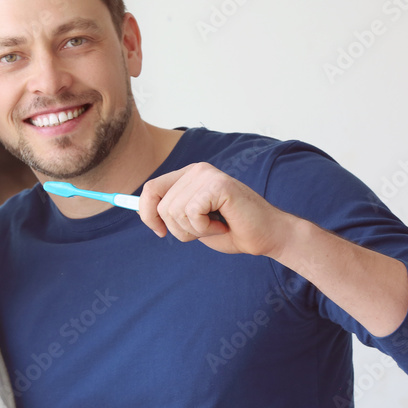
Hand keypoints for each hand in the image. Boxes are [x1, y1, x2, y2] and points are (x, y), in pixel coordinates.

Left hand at [138, 162, 291, 256]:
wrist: (267, 237)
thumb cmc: (232, 231)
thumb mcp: (192, 222)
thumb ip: (170, 212)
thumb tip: (141, 211)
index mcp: (188, 176)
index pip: (150, 188)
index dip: (147, 213)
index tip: (159, 231)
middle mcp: (196, 170)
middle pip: (160, 205)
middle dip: (178, 229)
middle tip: (204, 230)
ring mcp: (207, 175)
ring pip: (174, 211)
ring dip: (194, 230)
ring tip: (216, 226)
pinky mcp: (217, 184)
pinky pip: (192, 213)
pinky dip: (205, 229)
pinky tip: (223, 225)